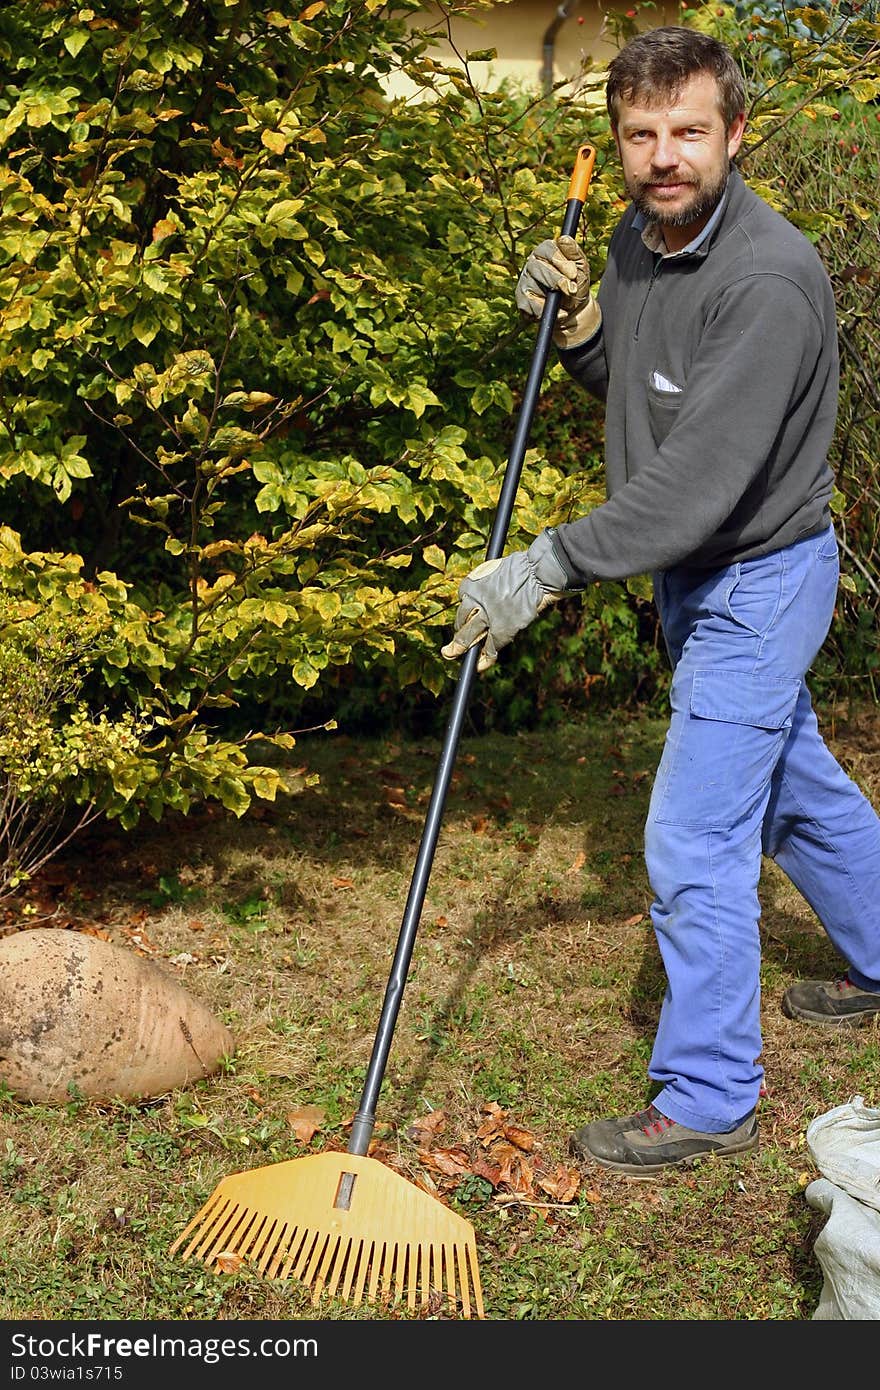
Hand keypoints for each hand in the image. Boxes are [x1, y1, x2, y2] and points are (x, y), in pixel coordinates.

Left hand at [441, 530, 569, 672]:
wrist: (536, 573)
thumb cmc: (523, 568)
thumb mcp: (495, 569)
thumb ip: (487, 583)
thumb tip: (488, 594)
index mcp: (470, 585)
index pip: (463, 604)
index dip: (467, 613)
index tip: (470, 619)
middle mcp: (474, 601)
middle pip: (460, 621)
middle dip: (456, 635)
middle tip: (448, 649)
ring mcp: (487, 617)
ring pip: (468, 636)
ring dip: (459, 647)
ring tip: (452, 654)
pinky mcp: (501, 630)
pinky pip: (489, 648)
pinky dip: (484, 659)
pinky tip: (479, 665)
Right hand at [515, 235, 600, 348]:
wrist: (575, 308)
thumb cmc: (576, 282)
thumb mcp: (581, 266)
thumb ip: (574, 252)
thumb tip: (564, 238)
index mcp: (545, 252)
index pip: (546, 249)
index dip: (559, 261)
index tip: (573, 274)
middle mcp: (531, 264)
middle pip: (537, 268)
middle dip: (556, 280)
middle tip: (571, 290)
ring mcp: (524, 282)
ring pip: (532, 287)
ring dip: (551, 297)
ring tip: (566, 302)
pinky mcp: (522, 301)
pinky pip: (530, 305)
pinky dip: (545, 310)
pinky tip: (558, 312)